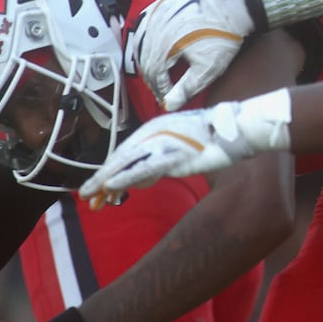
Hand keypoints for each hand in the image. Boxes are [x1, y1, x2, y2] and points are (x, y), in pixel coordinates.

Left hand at [79, 90, 291, 207]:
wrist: (239, 128)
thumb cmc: (217, 134)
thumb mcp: (184, 143)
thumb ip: (162, 157)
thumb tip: (141, 177)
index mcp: (157, 127)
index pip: (127, 151)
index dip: (110, 169)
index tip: (97, 185)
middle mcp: (155, 132)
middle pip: (121, 158)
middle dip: (101, 177)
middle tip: (84, 193)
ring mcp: (163, 143)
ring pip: (126, 164)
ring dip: (105, 180)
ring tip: (89, 194)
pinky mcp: (173, 155)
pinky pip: (143, 169)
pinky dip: (125, 178)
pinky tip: (111, 186)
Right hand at [130, 0, 251, 109]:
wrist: (235, 5)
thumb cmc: (223, 37)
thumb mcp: (208, 68)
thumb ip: (187, 88)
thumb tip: (170, 106)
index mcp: (162, 44)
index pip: (153, 73)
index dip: (160, 88)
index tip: (167, 98)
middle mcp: (153, 28)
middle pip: (145, 58)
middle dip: (152, 76)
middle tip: (162, 88)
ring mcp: (156, 13)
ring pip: (141, 42)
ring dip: (147, 58)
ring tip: (158, 71)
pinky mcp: (161, 4)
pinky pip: (145, 24)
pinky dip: (147, 39)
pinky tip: (154, 46)